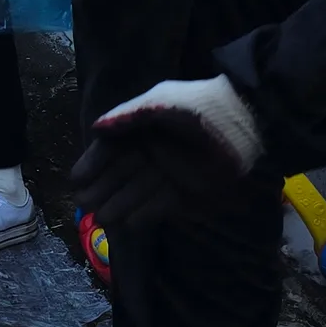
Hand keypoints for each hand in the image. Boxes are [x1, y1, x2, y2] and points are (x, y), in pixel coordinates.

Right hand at [70, 74, 263, 228]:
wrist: (247, 127)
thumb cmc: (200, 109)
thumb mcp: (160, 103)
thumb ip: (127, 116)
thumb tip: (97, 129)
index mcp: (144, 126)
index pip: (112, 147)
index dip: (94, 162)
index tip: (77, 179)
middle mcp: (154, 150)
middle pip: (122, 172)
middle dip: (103, 188)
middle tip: (83, 205)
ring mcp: (171, 173)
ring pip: (138, 191)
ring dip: (119, 203)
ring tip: (101, 219)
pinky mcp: (189, 193)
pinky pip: (161, 205)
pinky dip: (145, 213)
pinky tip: (128, 223)